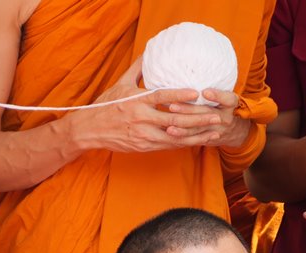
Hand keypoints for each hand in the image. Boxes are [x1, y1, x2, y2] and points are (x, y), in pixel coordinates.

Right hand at [66, 58, 227, 153]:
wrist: (90, 130)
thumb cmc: (105, 105)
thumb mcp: (120, 84)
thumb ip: (137, 69)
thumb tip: (148, 53)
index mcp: (136, 101)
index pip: (160, 96)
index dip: (178, 94)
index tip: (195, 92)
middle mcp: (141, 119)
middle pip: (174, 119)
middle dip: (197, 119)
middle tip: (216, 115)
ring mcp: (144, 135)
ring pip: (175, 136)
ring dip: (196, 134)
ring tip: (214, 130)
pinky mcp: (144, 146)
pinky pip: (169, 145)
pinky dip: (185, 142)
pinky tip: (199, 139)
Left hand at [166, 88, 250, 148]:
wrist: (235, 131)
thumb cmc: (225, 106)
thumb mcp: (227, 97)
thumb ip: (214, 89)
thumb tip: (190, 70)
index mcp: (231, 103)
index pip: (227, 99)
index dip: (217, 96)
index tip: (204, 92)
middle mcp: (226, 117)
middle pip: (207, 113)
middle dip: (189, 110)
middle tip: (172, 106)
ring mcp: (218, 130)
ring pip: (199, 129)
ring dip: (183, 128)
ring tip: (169, 127)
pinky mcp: (210, 139)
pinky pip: (195, 139)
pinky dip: (183, 137)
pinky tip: (171, 135)